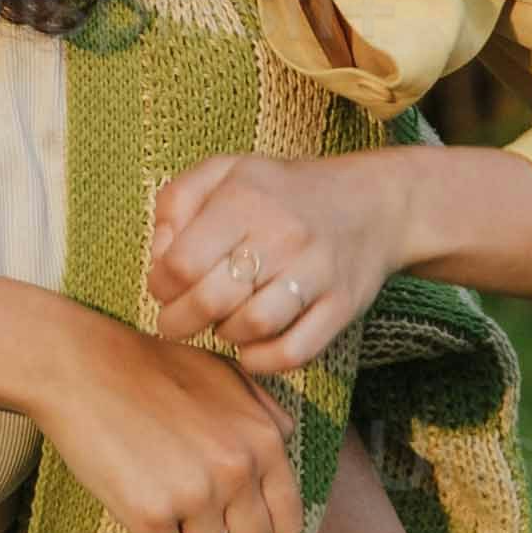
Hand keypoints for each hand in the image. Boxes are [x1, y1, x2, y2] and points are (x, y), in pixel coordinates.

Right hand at [39, 305, 306, 532]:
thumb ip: (266, 413)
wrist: (82, 368)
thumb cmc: (151, 370)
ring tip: (169, 529)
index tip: (233, 525)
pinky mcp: (150, 514)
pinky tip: (142, 530)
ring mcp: (196, 493)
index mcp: (265, 440)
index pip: (287, 524)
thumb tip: (285, 445)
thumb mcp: (227, 378)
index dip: (259, 530)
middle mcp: (239, 469)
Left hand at [142, 149, 407, 379]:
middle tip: (176, 322)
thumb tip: (158, 255)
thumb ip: (177, 202)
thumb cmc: (283, 192)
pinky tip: (250, 348)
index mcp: (246, 197)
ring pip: (252, 326)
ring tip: (220, 324)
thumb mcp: (226, 171)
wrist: (373, 203)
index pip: (182, 262)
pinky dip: (262, 360)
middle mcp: (283, 234)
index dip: (161, 284)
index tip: (165, 287)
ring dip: (223, 335)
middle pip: (211, 300)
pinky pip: (294, 352)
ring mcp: (317, 272)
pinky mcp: (342, 306)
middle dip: (179, 321)